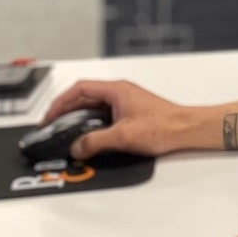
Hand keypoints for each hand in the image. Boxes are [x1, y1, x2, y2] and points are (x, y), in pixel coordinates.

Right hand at [41, 79, 189, 159]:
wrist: (187, 129)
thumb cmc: (165, 125)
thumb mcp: (123, 135)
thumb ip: (95, 141)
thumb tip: (77, 147)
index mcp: (116, 90)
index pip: (79, 89)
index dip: (60, 102)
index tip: (50, 116)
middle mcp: (120, 93)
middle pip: (84, 97)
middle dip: (66, 111)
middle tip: (53, 126)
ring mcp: (126, 102)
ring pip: (94, 107)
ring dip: (79, 119)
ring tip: (67, 133)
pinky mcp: (131, 113)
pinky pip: (104, 116)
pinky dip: (92, 125)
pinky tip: (89, 138)